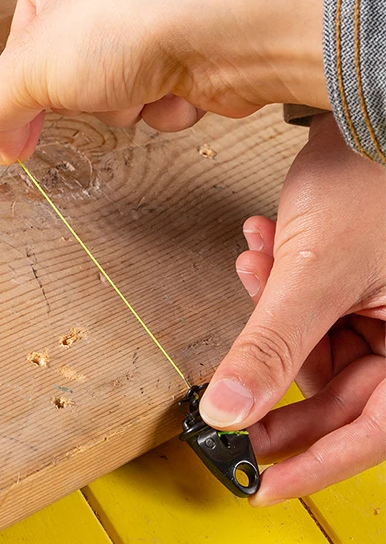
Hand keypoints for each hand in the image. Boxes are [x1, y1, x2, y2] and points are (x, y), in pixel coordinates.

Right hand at [0, 0, 331, 163]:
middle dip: (81, 93)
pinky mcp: (191, 42)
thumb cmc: (129, 20)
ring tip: (141, 79)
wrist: (233, 28)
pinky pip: (156, 94)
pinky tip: (178, 87)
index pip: (20, 39)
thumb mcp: (28, 69)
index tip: (19, 123)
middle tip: (92, 84)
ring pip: (112, 87)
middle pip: (67, 66)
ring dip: (123, 102)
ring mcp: (154, 7)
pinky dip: (163, 105)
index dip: (22, 85)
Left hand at [200, 113, 384, 503]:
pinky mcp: (358, 281)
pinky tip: (264, 243)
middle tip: (226, 389)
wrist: (366, 110)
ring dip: (271, 308)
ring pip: (314, 340)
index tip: (260, 485)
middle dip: (272, 370)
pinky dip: (278, 280)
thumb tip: (230, 411)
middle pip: (336, 388)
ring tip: (256, 265)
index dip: (314, 466)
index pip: (368, 433)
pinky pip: (310, 302)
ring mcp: (383, 307)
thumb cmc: (370, 180)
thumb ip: (269, 348)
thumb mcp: (312, 274)